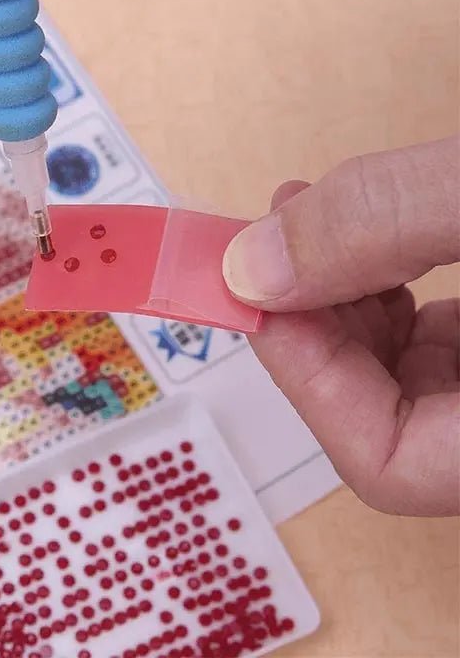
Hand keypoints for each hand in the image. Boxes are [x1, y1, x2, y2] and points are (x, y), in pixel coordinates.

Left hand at [223, 136, 459, 515]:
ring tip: (310, 224)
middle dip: (310, 323)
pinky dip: (385, 291)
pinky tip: (367, 242)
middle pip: (383, 416)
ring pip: (404, 376)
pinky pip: (435, 343)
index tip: (259, 291)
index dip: (308, 380)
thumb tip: (252, 263)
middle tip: (265, 241)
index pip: (389, 464)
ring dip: (339, 301)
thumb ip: (387, 223)